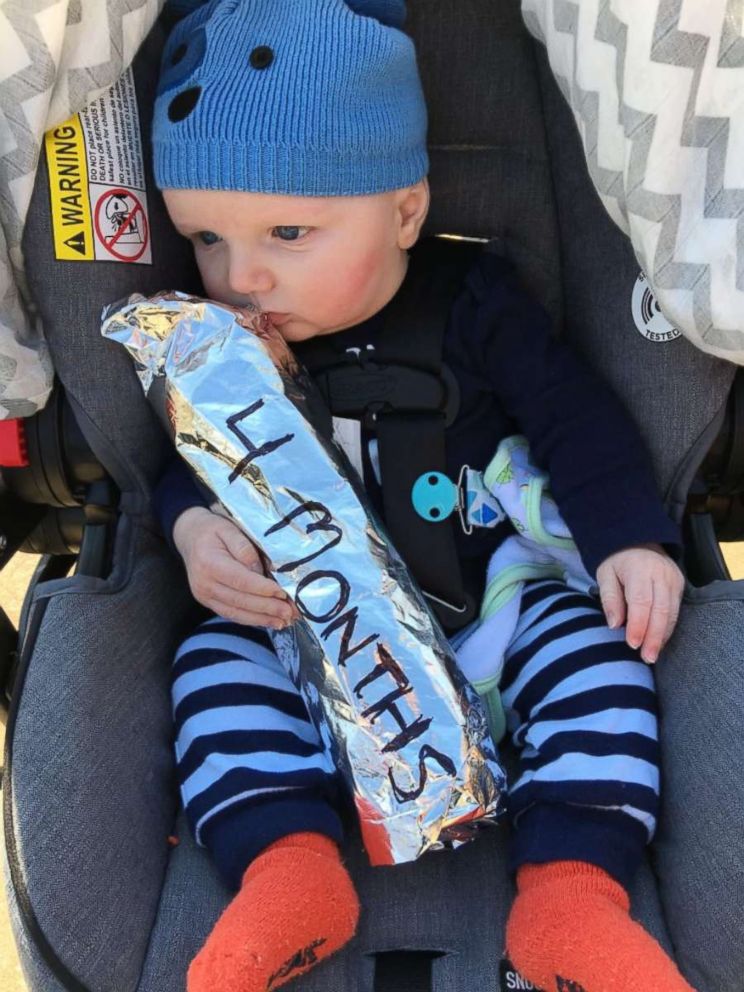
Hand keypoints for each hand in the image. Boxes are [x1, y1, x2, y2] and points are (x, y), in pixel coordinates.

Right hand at [173, 506, 297, 627]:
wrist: (189, 536)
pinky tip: (269, 621)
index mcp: (209, 562)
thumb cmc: (213, 530)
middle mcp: (204, 583)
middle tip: (290, 612)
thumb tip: (260, 571)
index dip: (262, 589)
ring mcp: (204, 595)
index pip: (240, 580)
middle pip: (240, 600)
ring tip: (284, 621)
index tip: (282, 593)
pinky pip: (231, 614)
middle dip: (267, 608)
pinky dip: (251, 620)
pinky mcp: (208, 602)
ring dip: (262, 619)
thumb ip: (244, 548)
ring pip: (236, 612)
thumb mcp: (229, 528)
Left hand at [596, 544, 684, 663]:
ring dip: (662, 636)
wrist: (638, 540)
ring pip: (672, 612)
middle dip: (654, 637)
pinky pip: (676, 610)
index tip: (633, 644)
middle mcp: (661, 574)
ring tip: (652, 654)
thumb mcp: (605, 574)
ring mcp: (674, 579)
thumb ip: (610, 598)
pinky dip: (668, 627)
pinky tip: (659, 641)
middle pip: (661, 610)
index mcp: (640, 569)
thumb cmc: (617, 561)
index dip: (639, 625)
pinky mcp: (680, 585)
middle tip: (647, 657)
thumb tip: (615, 625)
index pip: (641, 601)